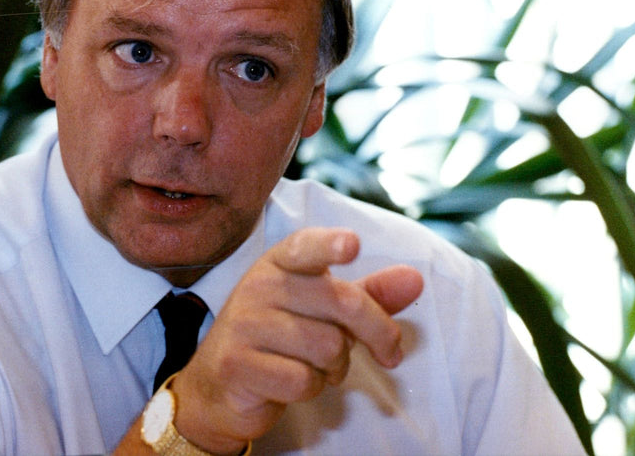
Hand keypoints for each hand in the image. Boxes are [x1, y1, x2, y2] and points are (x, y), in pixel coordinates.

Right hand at [171, 228, 423, 453]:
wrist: (220, 382)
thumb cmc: (282, 337)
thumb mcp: (323, 310)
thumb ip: (369, 294)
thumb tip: (415, 278)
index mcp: (280, 263)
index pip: (306, 247)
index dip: (330, 245)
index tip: (352, 245)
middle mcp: (259, 285)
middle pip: (342, 302)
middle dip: (378, 333)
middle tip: (389, 352)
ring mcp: (245, 324)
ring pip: (328, 348)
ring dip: (337, 367)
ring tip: (318, 364)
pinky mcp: (238, 364)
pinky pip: (303, 381)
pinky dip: (311, 389)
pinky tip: (293, 381)